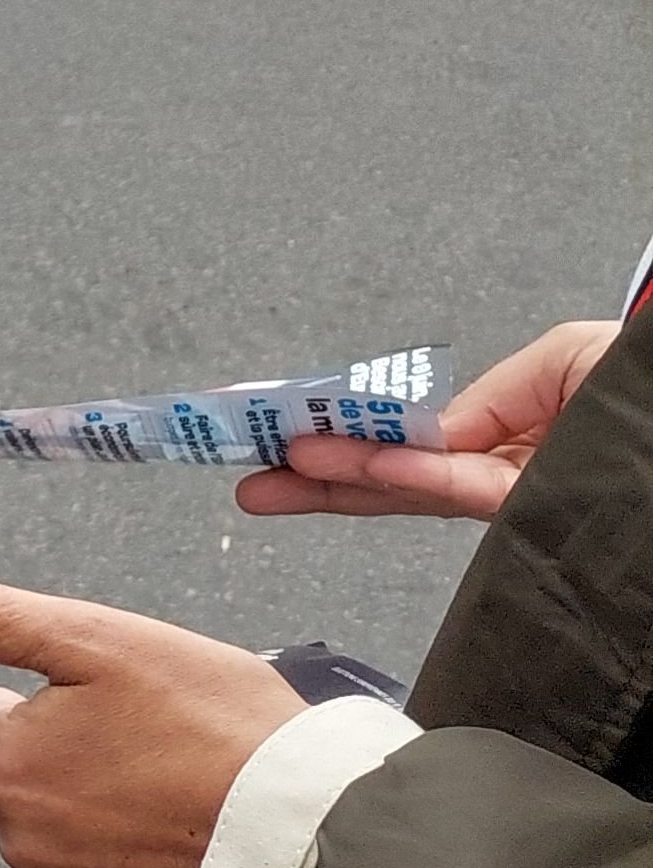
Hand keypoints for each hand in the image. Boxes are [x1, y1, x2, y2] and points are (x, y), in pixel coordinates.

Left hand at [0, 548, 308, 867]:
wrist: (318, 840)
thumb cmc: (218, 731)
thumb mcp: (94, 640)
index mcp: (2, 762)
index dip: (23, 685)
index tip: (76, 684)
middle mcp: (19, 835)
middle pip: (15, 767)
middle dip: (63, 742)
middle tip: (146, 727)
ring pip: (59, 818)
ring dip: (97, 793)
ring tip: (174, 772)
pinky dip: (133, 843)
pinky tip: (185, 820)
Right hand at [239, 319, 616, 522]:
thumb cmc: (651, 386)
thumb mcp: (572, 357)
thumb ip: (493, 392)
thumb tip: (431, 434)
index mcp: (521, 444)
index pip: (424, 449)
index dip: (356, 444)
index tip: (294, 440)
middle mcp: (514, 479)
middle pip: (402, 480)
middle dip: (323, 480)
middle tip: (255, 481)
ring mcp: (523, 501)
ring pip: (413, 492)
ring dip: (339, 482)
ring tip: (275, 482)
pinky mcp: (536, 510)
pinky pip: (453, 487)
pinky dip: (396, 472)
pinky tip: (344, 464)